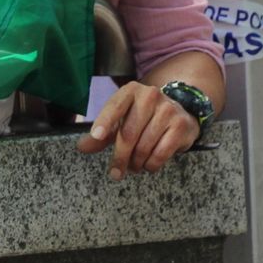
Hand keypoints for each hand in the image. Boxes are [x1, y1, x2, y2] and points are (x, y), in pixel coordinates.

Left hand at [77, 81, 198, 179]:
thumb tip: (82, 147)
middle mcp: (150, 96)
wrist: (179, 113)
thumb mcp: (121, 120)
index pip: (115, 107)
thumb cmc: (143, 117)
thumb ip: (102, 134)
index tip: (96, 136)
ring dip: (136, 163)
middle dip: (120, 157)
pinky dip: (151, 165)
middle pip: (128, 133)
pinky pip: (161, 154)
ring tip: (133, 166)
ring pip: (144, 146)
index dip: (104, 121)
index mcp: (130, 91)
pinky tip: (148, 165)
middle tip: (115, 172)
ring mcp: (168, 109)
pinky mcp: (181, 125)